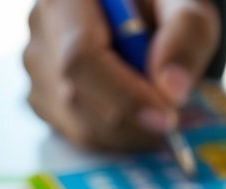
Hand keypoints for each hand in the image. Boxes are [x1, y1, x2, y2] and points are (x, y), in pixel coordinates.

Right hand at [24, 0, 219, 150]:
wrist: (143, 14)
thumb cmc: (163, 6)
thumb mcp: (187, 8)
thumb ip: (185, 40)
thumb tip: (171, 91)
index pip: (81, 58)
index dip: (123, 96)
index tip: (166, 118)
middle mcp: (42, 29)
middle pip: (75, 97)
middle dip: (133, 120)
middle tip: (173, 117)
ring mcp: (38, 67)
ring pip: (79, 125)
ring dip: (130, 133)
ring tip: (159, 108)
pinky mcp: (45, 98)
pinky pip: (80, 134)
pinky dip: (119, 138)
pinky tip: (139, 114)